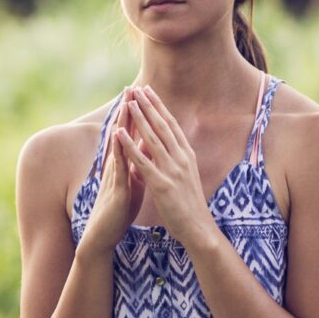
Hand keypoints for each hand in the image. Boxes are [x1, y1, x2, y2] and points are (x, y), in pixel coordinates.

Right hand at [83, 89, 148, 247]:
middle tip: (131, 87)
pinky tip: (119, 137)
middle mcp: (117, 165)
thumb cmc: (118, 209)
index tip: (142, 94)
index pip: (131, 134)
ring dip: (122, 124)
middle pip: (123, 133)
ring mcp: (115, 175)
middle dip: (128, 111)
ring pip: (119, 145)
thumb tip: (145, 148)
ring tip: (125, 103)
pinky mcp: (115, 189)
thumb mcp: (133, 182)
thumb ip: (137, 164)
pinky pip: (118, 167)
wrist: (104, 234)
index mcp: (125, 163)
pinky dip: (119, 151)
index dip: (136, 114)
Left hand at [119, 86, 216, 246]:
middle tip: (137, 88)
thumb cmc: (190, 205)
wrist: (199, 228)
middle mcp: (182, 158)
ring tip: (129, 102)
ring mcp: (172, 170)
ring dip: (140, 119)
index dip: (159, 107)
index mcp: (187, 155)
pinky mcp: (162, 184)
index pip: (171, 125)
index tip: (149, 91)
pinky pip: (142, 162)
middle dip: (149, 106)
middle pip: (163, 126)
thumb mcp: (186, 176)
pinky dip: (130, 146)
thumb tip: (169, 146)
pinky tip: (119, 134)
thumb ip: (177, 159)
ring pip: (153, 139)